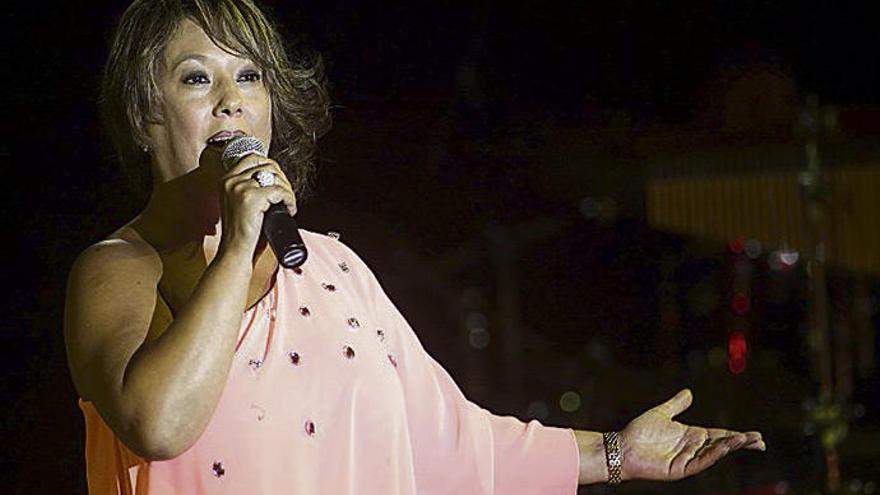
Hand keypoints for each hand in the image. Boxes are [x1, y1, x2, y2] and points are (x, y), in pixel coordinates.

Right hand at [212, 149, 297, 257]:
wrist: (235, 252)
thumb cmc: (241, 233)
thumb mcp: (238, 204)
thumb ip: (248, 190)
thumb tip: (271, 180)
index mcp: (226, 180)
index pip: (252, 157)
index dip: (271, 166)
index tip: (279, 180)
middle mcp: (231, 180)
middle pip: (267, 164)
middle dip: (282, 178)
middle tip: (286, 195)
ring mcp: (241, 187)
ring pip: (275, 176)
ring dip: (288, 189)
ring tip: (288, 203)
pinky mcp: (252, 197)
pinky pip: (280, 191)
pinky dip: (290, 199)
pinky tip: (290, 210)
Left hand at [619, 389, 763, 480]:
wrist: (622, 446)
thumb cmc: (639, 432)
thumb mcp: (661, 413)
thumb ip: (676, 405)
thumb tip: (689, 392)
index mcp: (691, 436)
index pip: (719, 435)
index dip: (737, 436)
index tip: (755, 435)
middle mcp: (692, 448)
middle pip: (722, 445)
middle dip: (740, 443)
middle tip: (760, 441)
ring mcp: (687, 459)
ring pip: (714, 453)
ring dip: (730, 447)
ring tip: (746, 440)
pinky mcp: (680, 469)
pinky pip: (700, 462)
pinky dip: (713, 455)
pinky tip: (723, 447)